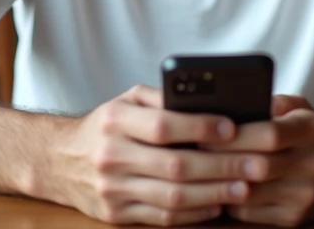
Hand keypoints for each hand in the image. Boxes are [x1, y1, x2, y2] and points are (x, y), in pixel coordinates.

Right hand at [46, 84, 255, 224]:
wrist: (58, 161)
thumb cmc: (104, 125)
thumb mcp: (126, 99)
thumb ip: (163, 97)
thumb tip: (209, 99)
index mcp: (115, 120)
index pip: (163, 125)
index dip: (201, 127)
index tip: (233, 127)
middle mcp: (111, 155)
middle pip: (175, 165)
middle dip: (221, 166)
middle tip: (255, 164)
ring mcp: (112, 189)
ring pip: (172, 197)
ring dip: (214, 194)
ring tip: (244, 187)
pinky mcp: (116, 214)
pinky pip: (163, 218)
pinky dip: (195, 213)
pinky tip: (217, 204)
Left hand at [205, 95, 313, 226]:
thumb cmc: (313, 133)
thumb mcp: (300, 107)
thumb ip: (271, 102)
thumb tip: (231, 103)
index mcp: (312, 131)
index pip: (272, 134)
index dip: (236, 135)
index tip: (206, 131)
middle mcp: (312, 165)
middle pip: (258, 166)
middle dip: (220, 160)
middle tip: (190, 152)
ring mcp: (305, 196)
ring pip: (251, 194)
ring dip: (219, 183)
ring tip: (195, 171)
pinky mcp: (295, 219)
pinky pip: (251, 214)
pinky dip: (229, 201)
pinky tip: (214, 188)